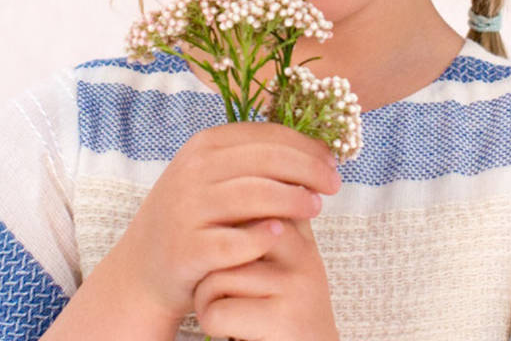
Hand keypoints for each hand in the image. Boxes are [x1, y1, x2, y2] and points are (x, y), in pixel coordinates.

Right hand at [116, 122, 341, 326]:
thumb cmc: (196, 217)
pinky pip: (235, 241)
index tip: (332, 160)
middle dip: (309, 169)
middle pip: (267, 160)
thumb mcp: (215, 176)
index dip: (306, 146)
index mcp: (205, 144)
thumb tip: (317, 151)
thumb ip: (254, 161)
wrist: (145, 266)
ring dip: (293, 200)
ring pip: (254, 195)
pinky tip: (282, 233)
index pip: (267, 134)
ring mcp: (188, 208)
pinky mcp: (188, 249)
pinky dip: (262, 236)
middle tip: (334, 184)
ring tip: (316, 208)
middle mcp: (194, 170)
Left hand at [194, 218, 339, 340]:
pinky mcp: (284, 320)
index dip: (226, 226)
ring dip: (207, 299)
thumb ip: (269, 229)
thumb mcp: (281, 265)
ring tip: (229, 312)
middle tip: (220, 286)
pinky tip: (230, 331)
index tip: (223, 246)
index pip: (254, 207)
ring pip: (218, 275)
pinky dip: (212, 324)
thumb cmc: (282, 316)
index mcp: (300, 237)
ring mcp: (295, 285)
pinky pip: (218, 311)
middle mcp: (303, 255)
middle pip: (231, 236)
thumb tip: (238, 184)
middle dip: (212, 262)